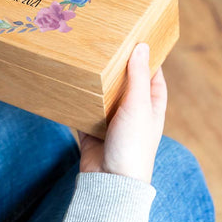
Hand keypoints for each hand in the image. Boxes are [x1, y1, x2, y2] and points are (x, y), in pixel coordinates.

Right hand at [78, 43, 166, 183]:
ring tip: (85, 62)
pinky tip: (69, 86)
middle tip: (104, 46)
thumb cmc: (132, 146)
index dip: (147, 60)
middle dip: (115, 68)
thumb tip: (142, 47)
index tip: (136, 41)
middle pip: (124, 84)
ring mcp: (110, 121)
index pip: (153, 77)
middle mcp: (131, 112)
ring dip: (94, 83)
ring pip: (101, 96)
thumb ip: (138, 76)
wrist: (110, 181)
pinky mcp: (91, 129)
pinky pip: (82, 110)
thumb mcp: (138, 106)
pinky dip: (76, 100)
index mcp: (150, 107)